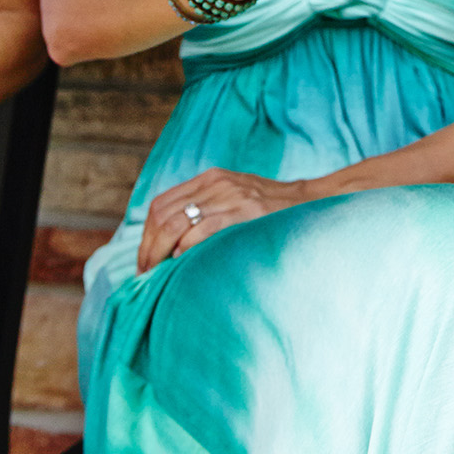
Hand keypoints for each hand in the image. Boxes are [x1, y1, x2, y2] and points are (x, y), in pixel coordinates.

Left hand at [137, 167, 308, 272]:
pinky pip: (204, 230)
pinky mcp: (244, 212)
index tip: (144, 259)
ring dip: (160, 252)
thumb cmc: (271, 209)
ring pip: (177, 222)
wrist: (309, 203)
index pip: (161, 204)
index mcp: (210, 179)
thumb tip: (174, 241)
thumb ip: (207, 207)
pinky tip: (181, 263)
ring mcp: (229, 196)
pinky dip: (186, 248)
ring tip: (157, 274)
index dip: (146, 234)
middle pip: (163, 214)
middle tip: (145, 273)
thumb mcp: (235, 197)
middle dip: (148, 247)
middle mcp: (215, 184)